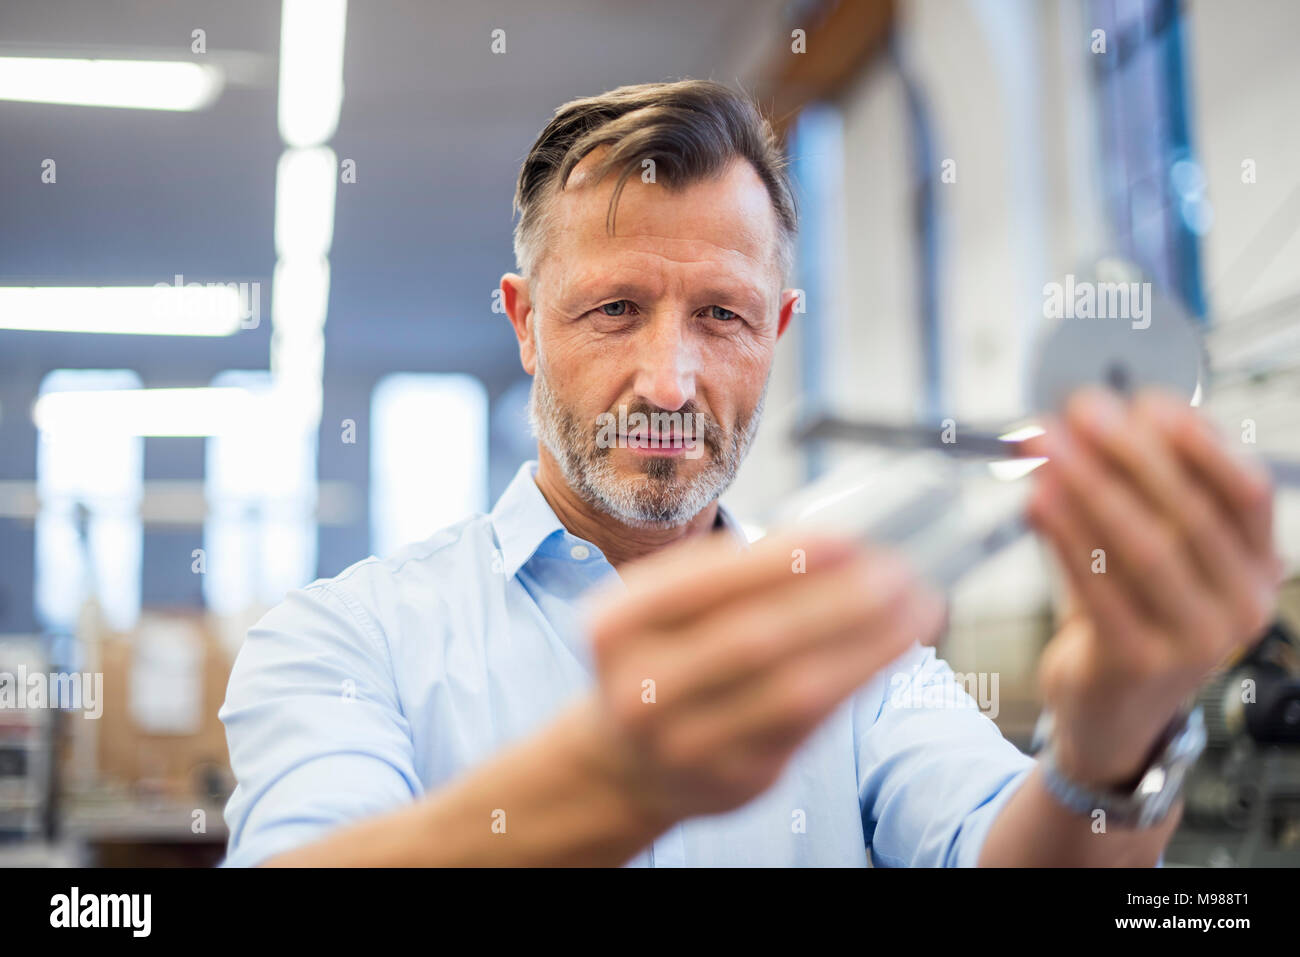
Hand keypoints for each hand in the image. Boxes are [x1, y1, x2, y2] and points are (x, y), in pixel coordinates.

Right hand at [580, 529, 943, 826]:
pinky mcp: (738, 779)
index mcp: (614, 627)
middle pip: (753, 639)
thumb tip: (836, 543)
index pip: (701, 585)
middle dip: (836, 600)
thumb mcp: (661, 610)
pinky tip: (892, 646)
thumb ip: (727, 577)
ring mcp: (688, 743)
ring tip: (915, 605)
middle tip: (896, 569)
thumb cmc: (662, 659)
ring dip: (866, 643)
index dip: (777, 562)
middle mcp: (642, 690)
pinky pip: (811, 723)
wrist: (628, 763)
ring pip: (793, 689)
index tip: (845, 538)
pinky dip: (860, 678)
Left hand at [1023, 388, 1281, 788]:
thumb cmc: (1132, 611)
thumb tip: (1094, 418)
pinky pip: (1097, 589)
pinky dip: (1064, 539)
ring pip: (1142, 547)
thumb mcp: (1153, 550)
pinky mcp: (1138, 663)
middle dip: (1129, 451)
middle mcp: (1240, 606)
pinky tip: (1035, 500)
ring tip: (1046, 445)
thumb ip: (1138, 492)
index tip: (1147, 400)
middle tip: (1082, 410)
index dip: (1200, 441)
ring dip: (1089, 486)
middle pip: (1188, 512)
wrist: (1110, 710)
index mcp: (1257, 567)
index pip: (1246, 492)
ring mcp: (1195, 641)